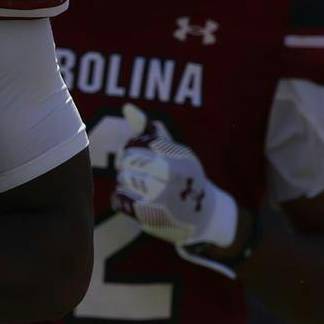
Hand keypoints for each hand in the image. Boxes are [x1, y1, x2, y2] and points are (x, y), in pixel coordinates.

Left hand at [113, 103, 238, 251]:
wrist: (203, 215)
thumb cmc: (185, 177)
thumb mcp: (175, 151)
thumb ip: (149, 131)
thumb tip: (126, 107)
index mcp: (174, 158)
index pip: (135, 146)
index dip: (130, 150)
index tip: (136, 157)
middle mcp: (167, 178)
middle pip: (127, 162)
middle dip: (126, 165)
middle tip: (134, 171)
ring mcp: (157, 199)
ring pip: (122, 179)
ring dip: (125, 181)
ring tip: (137, 185)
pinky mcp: (147, 216)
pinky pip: (119, 198)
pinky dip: (122, 197)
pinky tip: (135, 198)